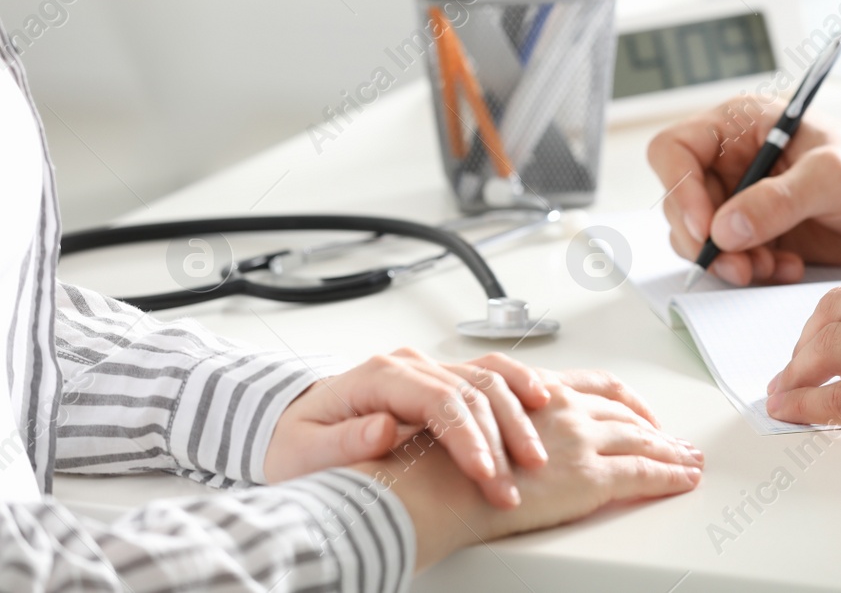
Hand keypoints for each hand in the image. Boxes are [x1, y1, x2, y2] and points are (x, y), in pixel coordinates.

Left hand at [265, 350, 659, 509]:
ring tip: (538, 454)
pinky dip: (522, 388)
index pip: (438, 401)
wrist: (290, 426)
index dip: (468, 439)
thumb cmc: (296, 445)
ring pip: (491, 377)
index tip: (486, 475)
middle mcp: (409, 365)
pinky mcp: (444, 380)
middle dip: (502, 435)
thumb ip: (343, 442)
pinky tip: (545, 406)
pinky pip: (493, 375)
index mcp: (377, 376)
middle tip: (519, 479)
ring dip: (520, 413)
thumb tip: (383, 431)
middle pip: (473, 388)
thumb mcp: (301, 454)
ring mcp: (430, 368)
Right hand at [358, 382, 703, 569]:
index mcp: (542, 394)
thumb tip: (517, 435)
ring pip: (643, 441)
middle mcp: (567, 410)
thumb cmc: (445, 462)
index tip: (642, 410)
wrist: (438, 484)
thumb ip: (506, 421)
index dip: (628, 399)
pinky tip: (683, 479)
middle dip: (657, 428)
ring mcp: (582, 442)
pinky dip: (670, 476)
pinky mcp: (590, 476)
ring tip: (689, 461)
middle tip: (678, 441)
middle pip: (627, 415)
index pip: (599, 387)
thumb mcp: (480, 423)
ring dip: (672, 451)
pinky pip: (644, 474)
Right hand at [646, 94, 840, 284]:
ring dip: (728, 260)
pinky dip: (749, 270)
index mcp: (741, 125)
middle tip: (740, 265)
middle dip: (705, 239)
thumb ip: (779, 200)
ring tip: (770, 267)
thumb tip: (724, 229)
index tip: (704, 228)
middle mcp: (732, 160)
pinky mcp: (756, 232)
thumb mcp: (834, 177)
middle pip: (679, 200)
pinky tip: (786, 267)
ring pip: (698, 235)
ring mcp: (741, 198)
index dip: (679, 189)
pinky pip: (728, 257)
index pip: (675, 149)